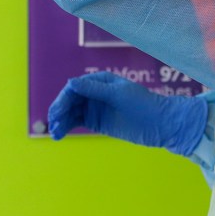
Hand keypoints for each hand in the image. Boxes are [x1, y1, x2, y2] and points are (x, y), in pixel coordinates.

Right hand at [47, 71, 206, 155]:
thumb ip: (95, 90)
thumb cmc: (142, 104)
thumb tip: (70, 82)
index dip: (64, 98)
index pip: (75, 87)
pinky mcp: (96, 122)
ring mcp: (95, 107)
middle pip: (70, 100)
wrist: (160, 124)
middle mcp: (94, 92)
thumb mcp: (118, 95)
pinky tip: (59, 134)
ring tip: (55, 133)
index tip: (58, 111)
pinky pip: (76, 122)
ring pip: (70, 112)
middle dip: (59, 111)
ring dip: (60, 121)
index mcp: (100, 81)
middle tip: (53, 124)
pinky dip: (66, 127)